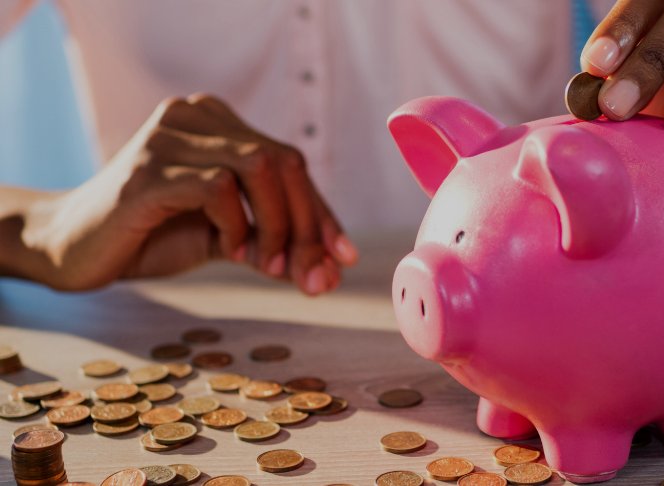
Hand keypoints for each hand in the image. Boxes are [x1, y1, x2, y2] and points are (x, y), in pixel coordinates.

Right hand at [9, 94, 357, 292]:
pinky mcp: (148, 169)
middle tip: (313, 277)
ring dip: (278, 224)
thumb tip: (328, 273)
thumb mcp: (226, 239)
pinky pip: (218, 186)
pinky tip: (228, 249)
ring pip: (260, 166)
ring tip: (270, 266)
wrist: (73, 250)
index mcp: (218, 123)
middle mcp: (196, 116)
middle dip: (308, 224)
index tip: (343, 258)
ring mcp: (169, 137)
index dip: (322, 212)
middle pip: (284, 160)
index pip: (290, 162)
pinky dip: (237, 223)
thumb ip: (272, 246)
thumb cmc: (151, 236)